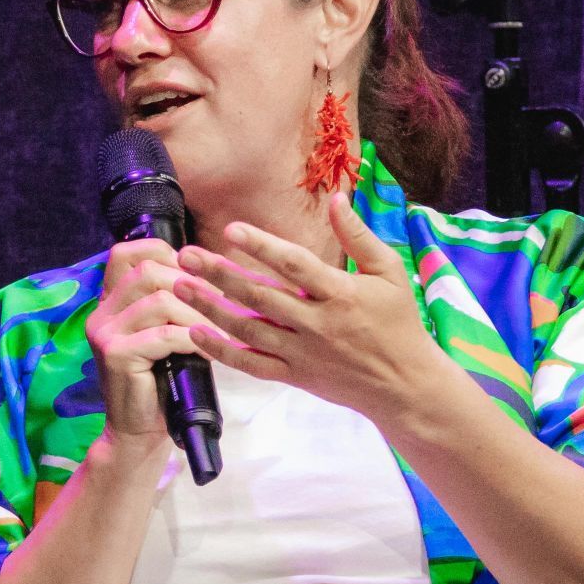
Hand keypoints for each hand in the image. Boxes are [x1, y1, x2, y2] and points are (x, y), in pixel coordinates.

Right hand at [86, 238, 218, 445]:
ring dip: (197, 315)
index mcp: (109, 301)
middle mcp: (101, 312)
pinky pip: (164, 334)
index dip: (164, 253)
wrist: (139, 431)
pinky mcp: (115, 354)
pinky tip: (208, 351)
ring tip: (217, 333)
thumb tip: (210, 269)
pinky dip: (193, 340)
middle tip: (217, 308)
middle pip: (147, 271)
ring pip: (160, 300)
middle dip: (190, 286)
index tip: (195, 275)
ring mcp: (104, 332)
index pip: (125, 252)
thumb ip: (172, 301)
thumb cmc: (161, 381)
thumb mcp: (165, 333)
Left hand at [174, 193, 454, 426]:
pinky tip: (195, 332)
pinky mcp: (294, 376)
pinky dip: (221, 351)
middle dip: (219, 274)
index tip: (231, 229)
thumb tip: (337, 198)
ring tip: (180, 286)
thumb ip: (359, 236)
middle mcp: (317, 324)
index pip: (294, 266)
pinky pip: (251, 364)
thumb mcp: (389, 273)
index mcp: (341, 294)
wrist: (404, 385)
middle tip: (185, 255)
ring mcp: (302, 353)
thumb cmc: (399, 323)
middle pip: (260, 296)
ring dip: (210, 308)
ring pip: (248, 329)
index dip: (262, 246)